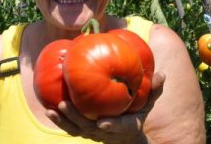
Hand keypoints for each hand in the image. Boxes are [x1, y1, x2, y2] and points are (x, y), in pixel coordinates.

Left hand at [46, 72, 165, 142]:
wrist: (128, 136)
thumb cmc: (137, 113)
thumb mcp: (148, 103)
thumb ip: (154, 90)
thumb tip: (162, 74)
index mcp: (125, 126)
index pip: (119, 127)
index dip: (111, 126)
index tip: (103, 123)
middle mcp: (106, 132)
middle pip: (89, 129)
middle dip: (76, 119)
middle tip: (65, 104)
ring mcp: (94, 133)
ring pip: (76, 130)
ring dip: (63, 121)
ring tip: (51, 109)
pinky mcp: (84, 130)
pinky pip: (70, 127)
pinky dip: (60, 120)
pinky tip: (48, 108)